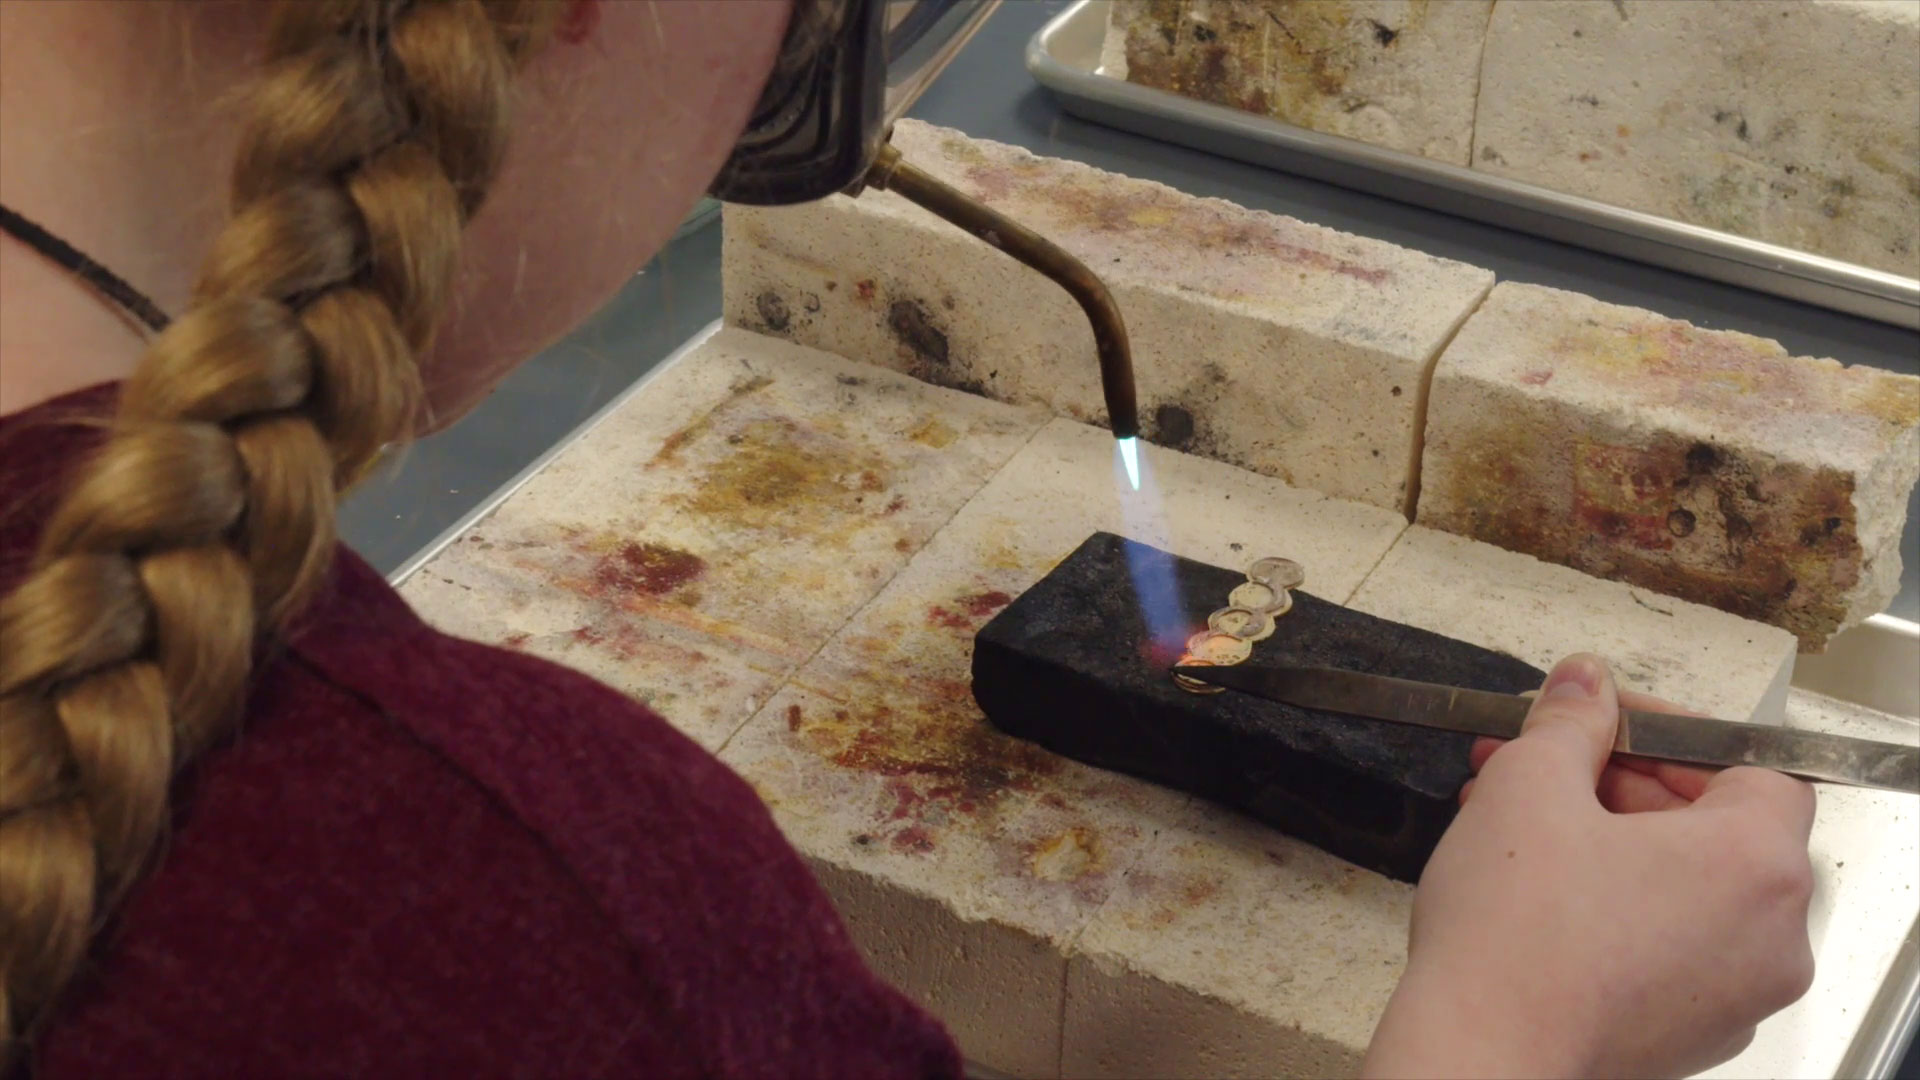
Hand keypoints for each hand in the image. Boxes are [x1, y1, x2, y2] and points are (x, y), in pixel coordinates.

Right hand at [1360, 654, 1816, 1078]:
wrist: (1481, 1056)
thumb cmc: (1516, 936)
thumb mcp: (1530, 786)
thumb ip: (1569, 722)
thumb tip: (1584, 685)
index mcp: (1754, 864)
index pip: (1752, 767)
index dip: (1673, 734)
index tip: (1605, 723)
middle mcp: (1766, 938)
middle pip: (1713, 828)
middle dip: (1616, 783)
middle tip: (1539, 763)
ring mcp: (1731, 997)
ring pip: (1680, 889)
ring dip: (1604, 842)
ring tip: (1511, 822)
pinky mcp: (1684, 1036)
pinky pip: (1663, 947)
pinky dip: (1611, 909)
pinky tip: (1530, 891)